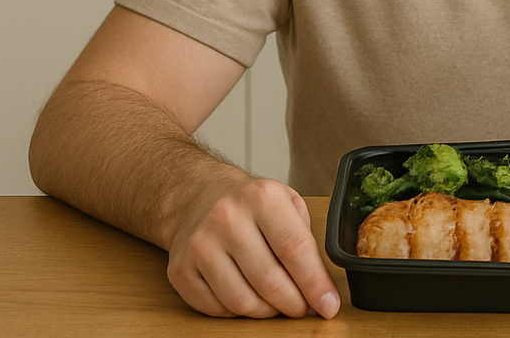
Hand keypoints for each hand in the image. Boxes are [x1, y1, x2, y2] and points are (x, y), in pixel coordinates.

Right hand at [165, 175, 340, 318]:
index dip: (315, 284)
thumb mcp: (287, 203)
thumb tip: (320, 288)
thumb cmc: (250, 204)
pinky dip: (237, 312)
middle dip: (294, 304)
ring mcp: (200, 245)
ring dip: (267, 312)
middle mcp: (227, 218)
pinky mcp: (181, 269)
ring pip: (242, 301)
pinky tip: (247, 295)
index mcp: (262, 198)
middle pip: (270, 281)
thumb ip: (305, 239)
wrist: (198, 196)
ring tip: (277, 303)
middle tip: (303, 308)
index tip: (328, 305)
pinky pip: (216, 309)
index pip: (295, 250)